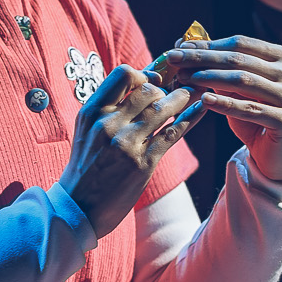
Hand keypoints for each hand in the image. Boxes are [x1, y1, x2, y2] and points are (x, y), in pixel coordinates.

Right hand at [61, 66, 206, 237]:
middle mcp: (108, 124)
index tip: (153, 81)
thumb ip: (108, 108)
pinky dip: (191, 118)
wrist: (79, 207)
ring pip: (162, 108)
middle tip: (175, 91)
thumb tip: (137, 83)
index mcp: (92, 112)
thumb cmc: (86, 166)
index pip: (123, 75)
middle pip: (148, 90)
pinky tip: (202, 109)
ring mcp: (126, 143)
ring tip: (194, 92)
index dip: (143, 74)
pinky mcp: (143, 163)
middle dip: (165, 88)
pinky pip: (173, 134)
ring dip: (183, 97)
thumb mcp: (87, 130)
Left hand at [156, 36, 281, 183]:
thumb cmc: (254, 115)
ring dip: (210, 78)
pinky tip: (203, 100)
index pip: (240, 44)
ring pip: (243, 81)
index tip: (180, 48)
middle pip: (239, 60)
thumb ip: (218, 66)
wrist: (276, 154)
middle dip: (203, 59)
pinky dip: (225, 104)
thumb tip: (183, 42)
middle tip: (174, 60)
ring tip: (185, 78)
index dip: (208, 45)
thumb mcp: (237, 88)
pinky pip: (250, 109)